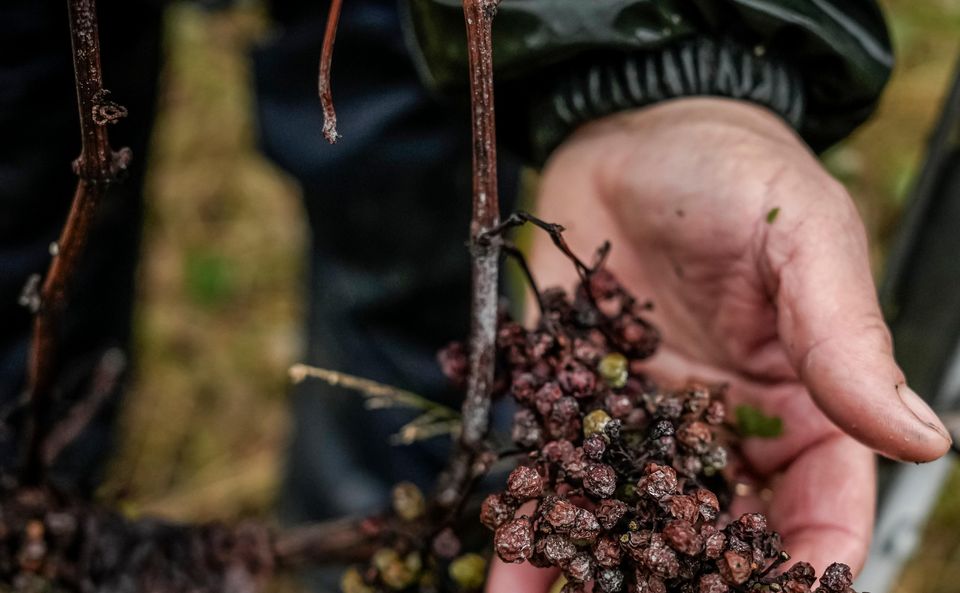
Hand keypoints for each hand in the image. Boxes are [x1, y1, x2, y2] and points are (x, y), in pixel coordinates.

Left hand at [487, 98, 951, 590]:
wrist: (631, 132)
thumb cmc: (733, 171)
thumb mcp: (802, 239)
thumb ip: (847, 339)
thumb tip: (922, 438)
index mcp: (800, 401)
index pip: (819, 505)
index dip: (805, 562)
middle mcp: (722, 427)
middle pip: (717, 532)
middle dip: (685, 583)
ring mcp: (644, 418)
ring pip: (632, 517)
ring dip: (598, 571)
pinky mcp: (575, 396)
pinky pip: (558, 470)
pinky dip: (536, 523)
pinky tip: (510, 568)